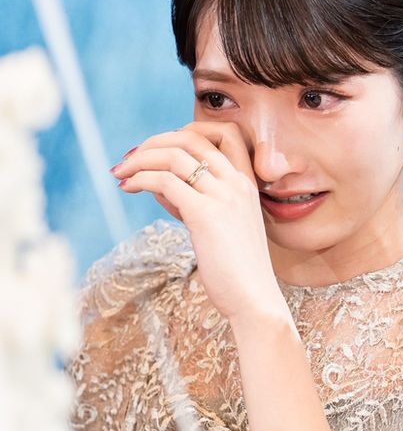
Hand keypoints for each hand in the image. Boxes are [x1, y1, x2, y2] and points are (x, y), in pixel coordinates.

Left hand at [112, 122, 285, 323]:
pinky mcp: (205, 214)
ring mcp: (224, 197)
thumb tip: (155, 182)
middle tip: (130, 159)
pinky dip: (140, 178)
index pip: (226, 133)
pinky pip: (164, 180)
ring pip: (173, 155)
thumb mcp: (221, 226)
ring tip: (120, 173)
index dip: (189, 131)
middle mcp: (238, 183)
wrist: (254, 299)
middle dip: (154, 142)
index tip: (162, 148)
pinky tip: (128, 188)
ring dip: (139, 159)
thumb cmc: (236, 269)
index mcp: (248, 183)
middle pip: (191, 137)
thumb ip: (195, 199)